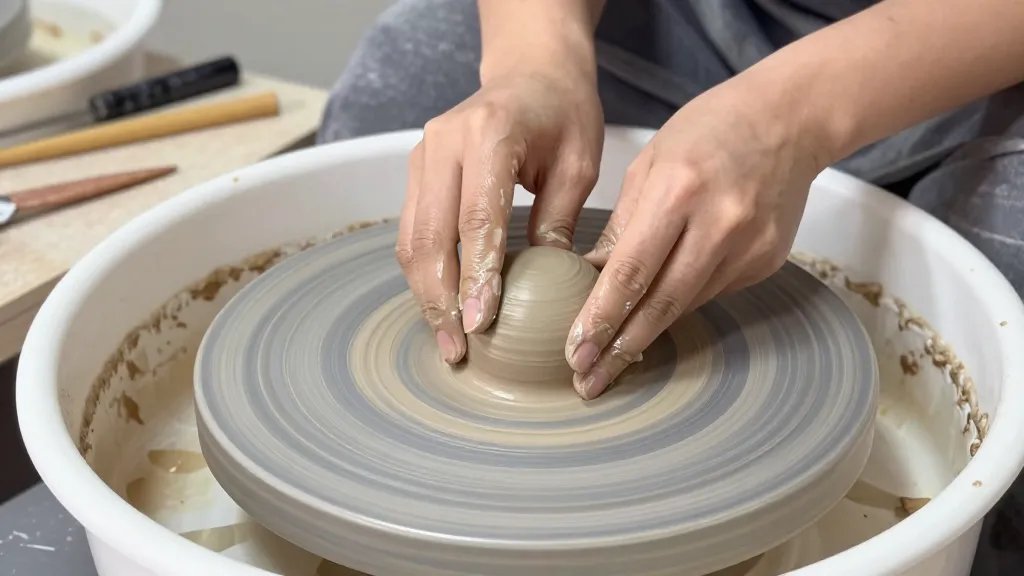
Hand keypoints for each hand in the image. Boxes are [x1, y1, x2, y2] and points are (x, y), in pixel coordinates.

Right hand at [396, 68, 603, 363]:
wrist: (530, 71)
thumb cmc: (563, 113)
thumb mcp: (578, 164)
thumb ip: (557, 221)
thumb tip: (544, 288)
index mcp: (490, 135)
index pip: (476, 218)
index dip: (476, 275)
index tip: (481, 323)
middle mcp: (444, 143)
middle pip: (430, 235)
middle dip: (441, 299)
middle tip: (458, 348)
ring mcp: (423, 155)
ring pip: (410, 238)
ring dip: (425, 294)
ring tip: (448, 339)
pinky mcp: (416, 170)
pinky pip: (410, 231)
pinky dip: (423, 273)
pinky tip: (441, 306)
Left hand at [565, 78, 829, 399]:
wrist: (790, 120)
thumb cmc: (708, 131)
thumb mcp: (649, 164)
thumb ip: (621, 227)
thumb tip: (587, 280)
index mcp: (679, 190)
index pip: (631, 270)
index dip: (601, 317)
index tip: (576, 352)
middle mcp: (719, 223)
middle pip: (662, 304)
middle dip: (619, 349)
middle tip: (587, 382)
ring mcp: (749, 246)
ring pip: (686, 305)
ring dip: (647, 335)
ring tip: (611, 360)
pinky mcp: (766, 261)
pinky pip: (711, 293)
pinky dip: (680, 303)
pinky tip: (658, 311)